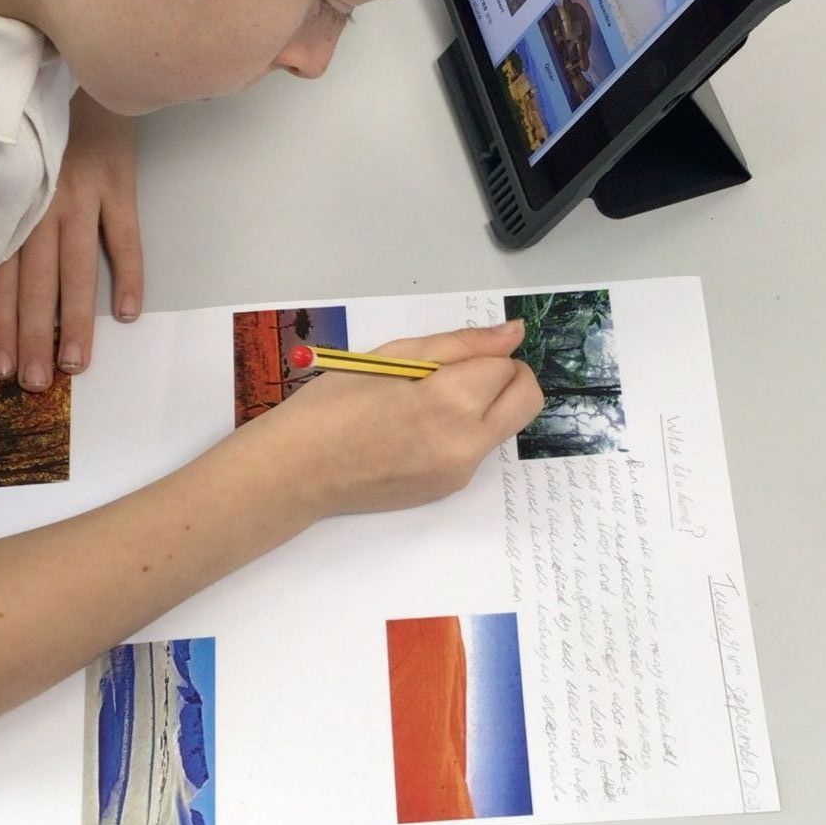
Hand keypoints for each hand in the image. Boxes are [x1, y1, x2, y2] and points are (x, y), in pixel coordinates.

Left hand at [0, 90, 143, 390]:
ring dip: (75, 320)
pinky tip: (129, 313)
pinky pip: (125, 236)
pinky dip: (129, 274)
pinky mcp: (118, 183)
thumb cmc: (32, 130)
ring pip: (76, 269)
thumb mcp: (2, 169)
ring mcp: (81, 195)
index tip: (0, 369)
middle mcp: (40, 206)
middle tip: (35, 383)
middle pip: (36, 284)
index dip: (0, 325)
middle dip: (34, 337)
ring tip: (75, 364)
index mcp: (10, 209)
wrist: (73, 72)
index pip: (1, 278)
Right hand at [259, 320, 544, 515]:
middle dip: (507, 378)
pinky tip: (416, 430)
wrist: (297, 470)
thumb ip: (460, 345)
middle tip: (463, 374)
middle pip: (528, 400)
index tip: (448, 358)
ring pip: (505, 426)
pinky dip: (463, 431)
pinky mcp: (449, 490)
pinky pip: (478, 450)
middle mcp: (466, 443)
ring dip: (485, 406)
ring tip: (429, 403)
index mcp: (451, 402)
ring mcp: (460, 472)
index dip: (481, 354)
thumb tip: (514, 334)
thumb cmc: (334, 403)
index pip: (505, 366)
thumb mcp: (394, 356)